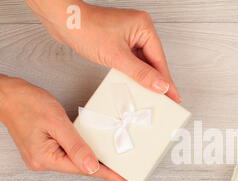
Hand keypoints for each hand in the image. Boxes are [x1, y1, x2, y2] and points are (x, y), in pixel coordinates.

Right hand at [0, 76, 128, 180]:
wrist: (6, 94)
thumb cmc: (27, 103)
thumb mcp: (57, 122)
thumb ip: (76, 146)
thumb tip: (92, 167)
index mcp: (44, 158)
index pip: (83, 169)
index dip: (105, 174)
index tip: (122, 180)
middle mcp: (41, 162)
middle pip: (78, 168)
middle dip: (101, 169)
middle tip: (123, 173)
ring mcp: (40, 157)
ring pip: (73, 161)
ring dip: (91, 161)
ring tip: (112, 164)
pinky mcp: (42, 150)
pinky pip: (66, 155)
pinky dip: (81, 153)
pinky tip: (92, 153)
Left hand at [25, 0, 180, 102]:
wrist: (62, 20)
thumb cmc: (85, 29)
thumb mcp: (116, 56)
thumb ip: (140, 73)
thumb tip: (160, 85)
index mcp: (144, 27)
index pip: (159, 60)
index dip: (166, 81)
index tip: (174, 96)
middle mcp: (139, 29)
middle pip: (153, 62)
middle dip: (156, 81)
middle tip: (165, 100)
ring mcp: (129, 35)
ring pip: (142, 62)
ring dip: (144, 78)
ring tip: (151, 96)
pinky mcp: (120, 41)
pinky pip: (132, 61)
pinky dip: (133, 73)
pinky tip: (135, 84)